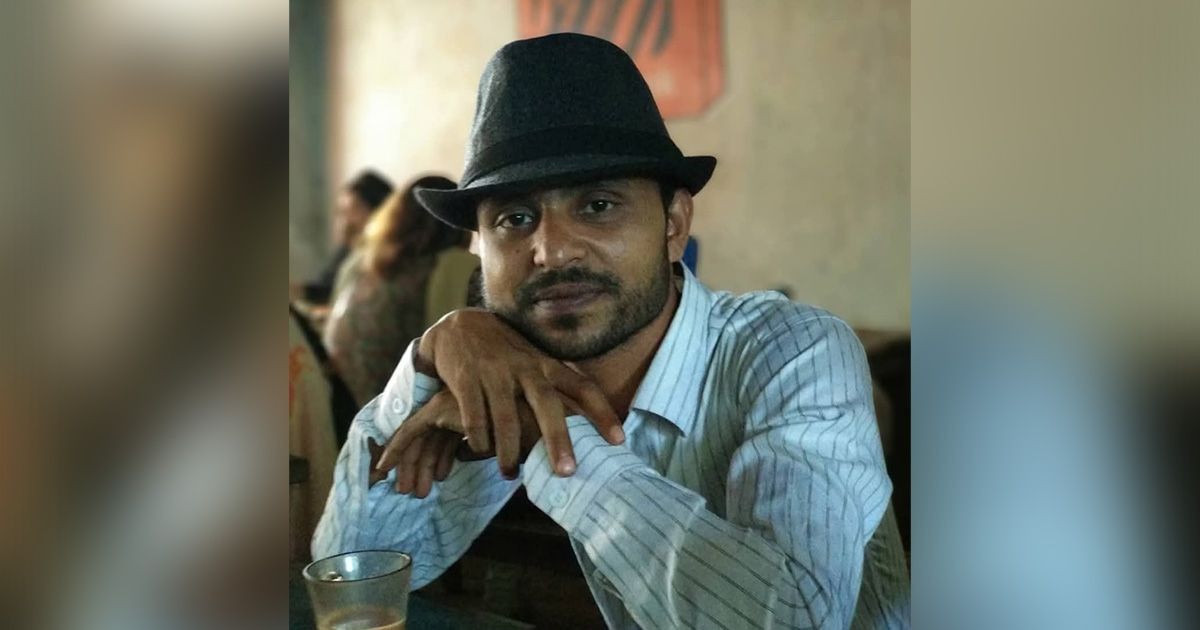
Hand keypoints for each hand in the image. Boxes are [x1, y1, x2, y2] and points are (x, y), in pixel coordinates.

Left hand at [373, 390, 544, 496]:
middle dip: (421, 465)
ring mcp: (450, 402)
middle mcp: (460, 402)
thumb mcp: (509, 442)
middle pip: (431, 437)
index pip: (447, 436)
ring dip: (412, 465)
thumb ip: (487, 445)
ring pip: (420, 436)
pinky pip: (411, 430)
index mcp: (477, 408)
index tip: (434, 482)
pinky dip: (395, 449)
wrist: (549, 416)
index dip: (437, 459)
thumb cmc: (539, 433)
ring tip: (410, 492)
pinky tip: (386, 469)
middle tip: (414, 492)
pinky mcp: (441, 408)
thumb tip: (468, 455)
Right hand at [414, 309, 623, 476]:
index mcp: (547, 364)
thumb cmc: (506, 353)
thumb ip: (557, 386)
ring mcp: (494, 371)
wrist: (459, 326)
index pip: (582, 388)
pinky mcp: (466, 378)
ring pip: (506, 418)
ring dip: (509, 451)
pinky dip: (479, 438)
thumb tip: (588, 423)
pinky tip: (480, 451)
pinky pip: (474, 416)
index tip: (619, 441)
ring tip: (511, 474)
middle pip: (547, 404)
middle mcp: (524, 366)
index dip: (602, 413)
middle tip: (567, 472)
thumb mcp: (535, 362)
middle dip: (557, 440)